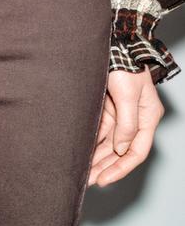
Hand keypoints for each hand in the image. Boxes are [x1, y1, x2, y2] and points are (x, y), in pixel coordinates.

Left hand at [88, 67, 164, 186]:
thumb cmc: (125, 65)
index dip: (120, 168)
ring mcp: (120, 115)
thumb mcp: (128, 95)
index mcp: (147, 118)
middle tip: (86, 181)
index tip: (104, 180)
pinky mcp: (106, 108)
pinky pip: (98, 132)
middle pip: (120, 151)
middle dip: (105, 167)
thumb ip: (126, 123)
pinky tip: (79, 153)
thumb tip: (121, 148)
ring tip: (81, 172)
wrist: (113, 44)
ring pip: (108, 144)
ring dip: (96, 158)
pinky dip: (90, 144)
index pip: (136, 151)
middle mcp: (135, 120)